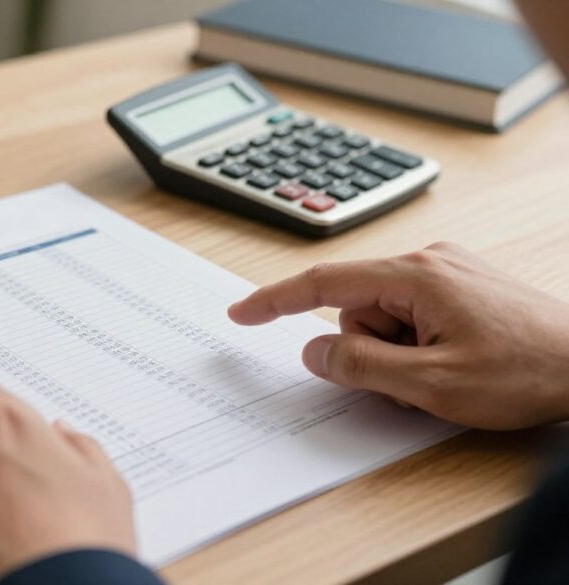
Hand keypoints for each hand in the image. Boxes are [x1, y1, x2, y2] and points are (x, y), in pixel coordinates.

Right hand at [228, 242, 568, 429]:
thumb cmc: (528, 371)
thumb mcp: (432, 384)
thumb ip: (361, 366)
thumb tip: (314, 350)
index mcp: (415, 275)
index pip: (323, 283)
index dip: (274, 300)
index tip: (241, 312)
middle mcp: (428, 262)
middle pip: (356, 309)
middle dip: (368, 350)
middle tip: (409, 379)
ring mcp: (446, 273)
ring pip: (383, 318)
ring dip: (396, 354)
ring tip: (440, 373)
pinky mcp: (459, 288)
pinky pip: (410, 317)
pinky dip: (416, 346)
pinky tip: (451, 363)